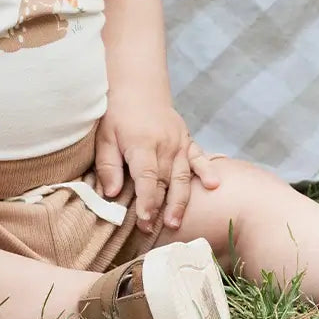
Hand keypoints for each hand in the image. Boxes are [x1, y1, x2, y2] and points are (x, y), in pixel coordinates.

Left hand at [94, 102, 218, 232]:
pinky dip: (207, 170)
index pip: (146, 178)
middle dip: (160, 208)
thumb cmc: (117, 114)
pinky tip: (214, 185)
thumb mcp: (104, 136)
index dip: (146, 200)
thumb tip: (112, 193)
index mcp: (142, 144)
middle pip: (164, 181)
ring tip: (176, 223)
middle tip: (153, 230)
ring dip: (180, 201)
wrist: (138, 87)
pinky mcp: (186, 139)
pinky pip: (199, 157)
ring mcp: (178, 142)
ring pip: (182, 176)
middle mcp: (164, 144)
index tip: (144, 220)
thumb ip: (108, 165)